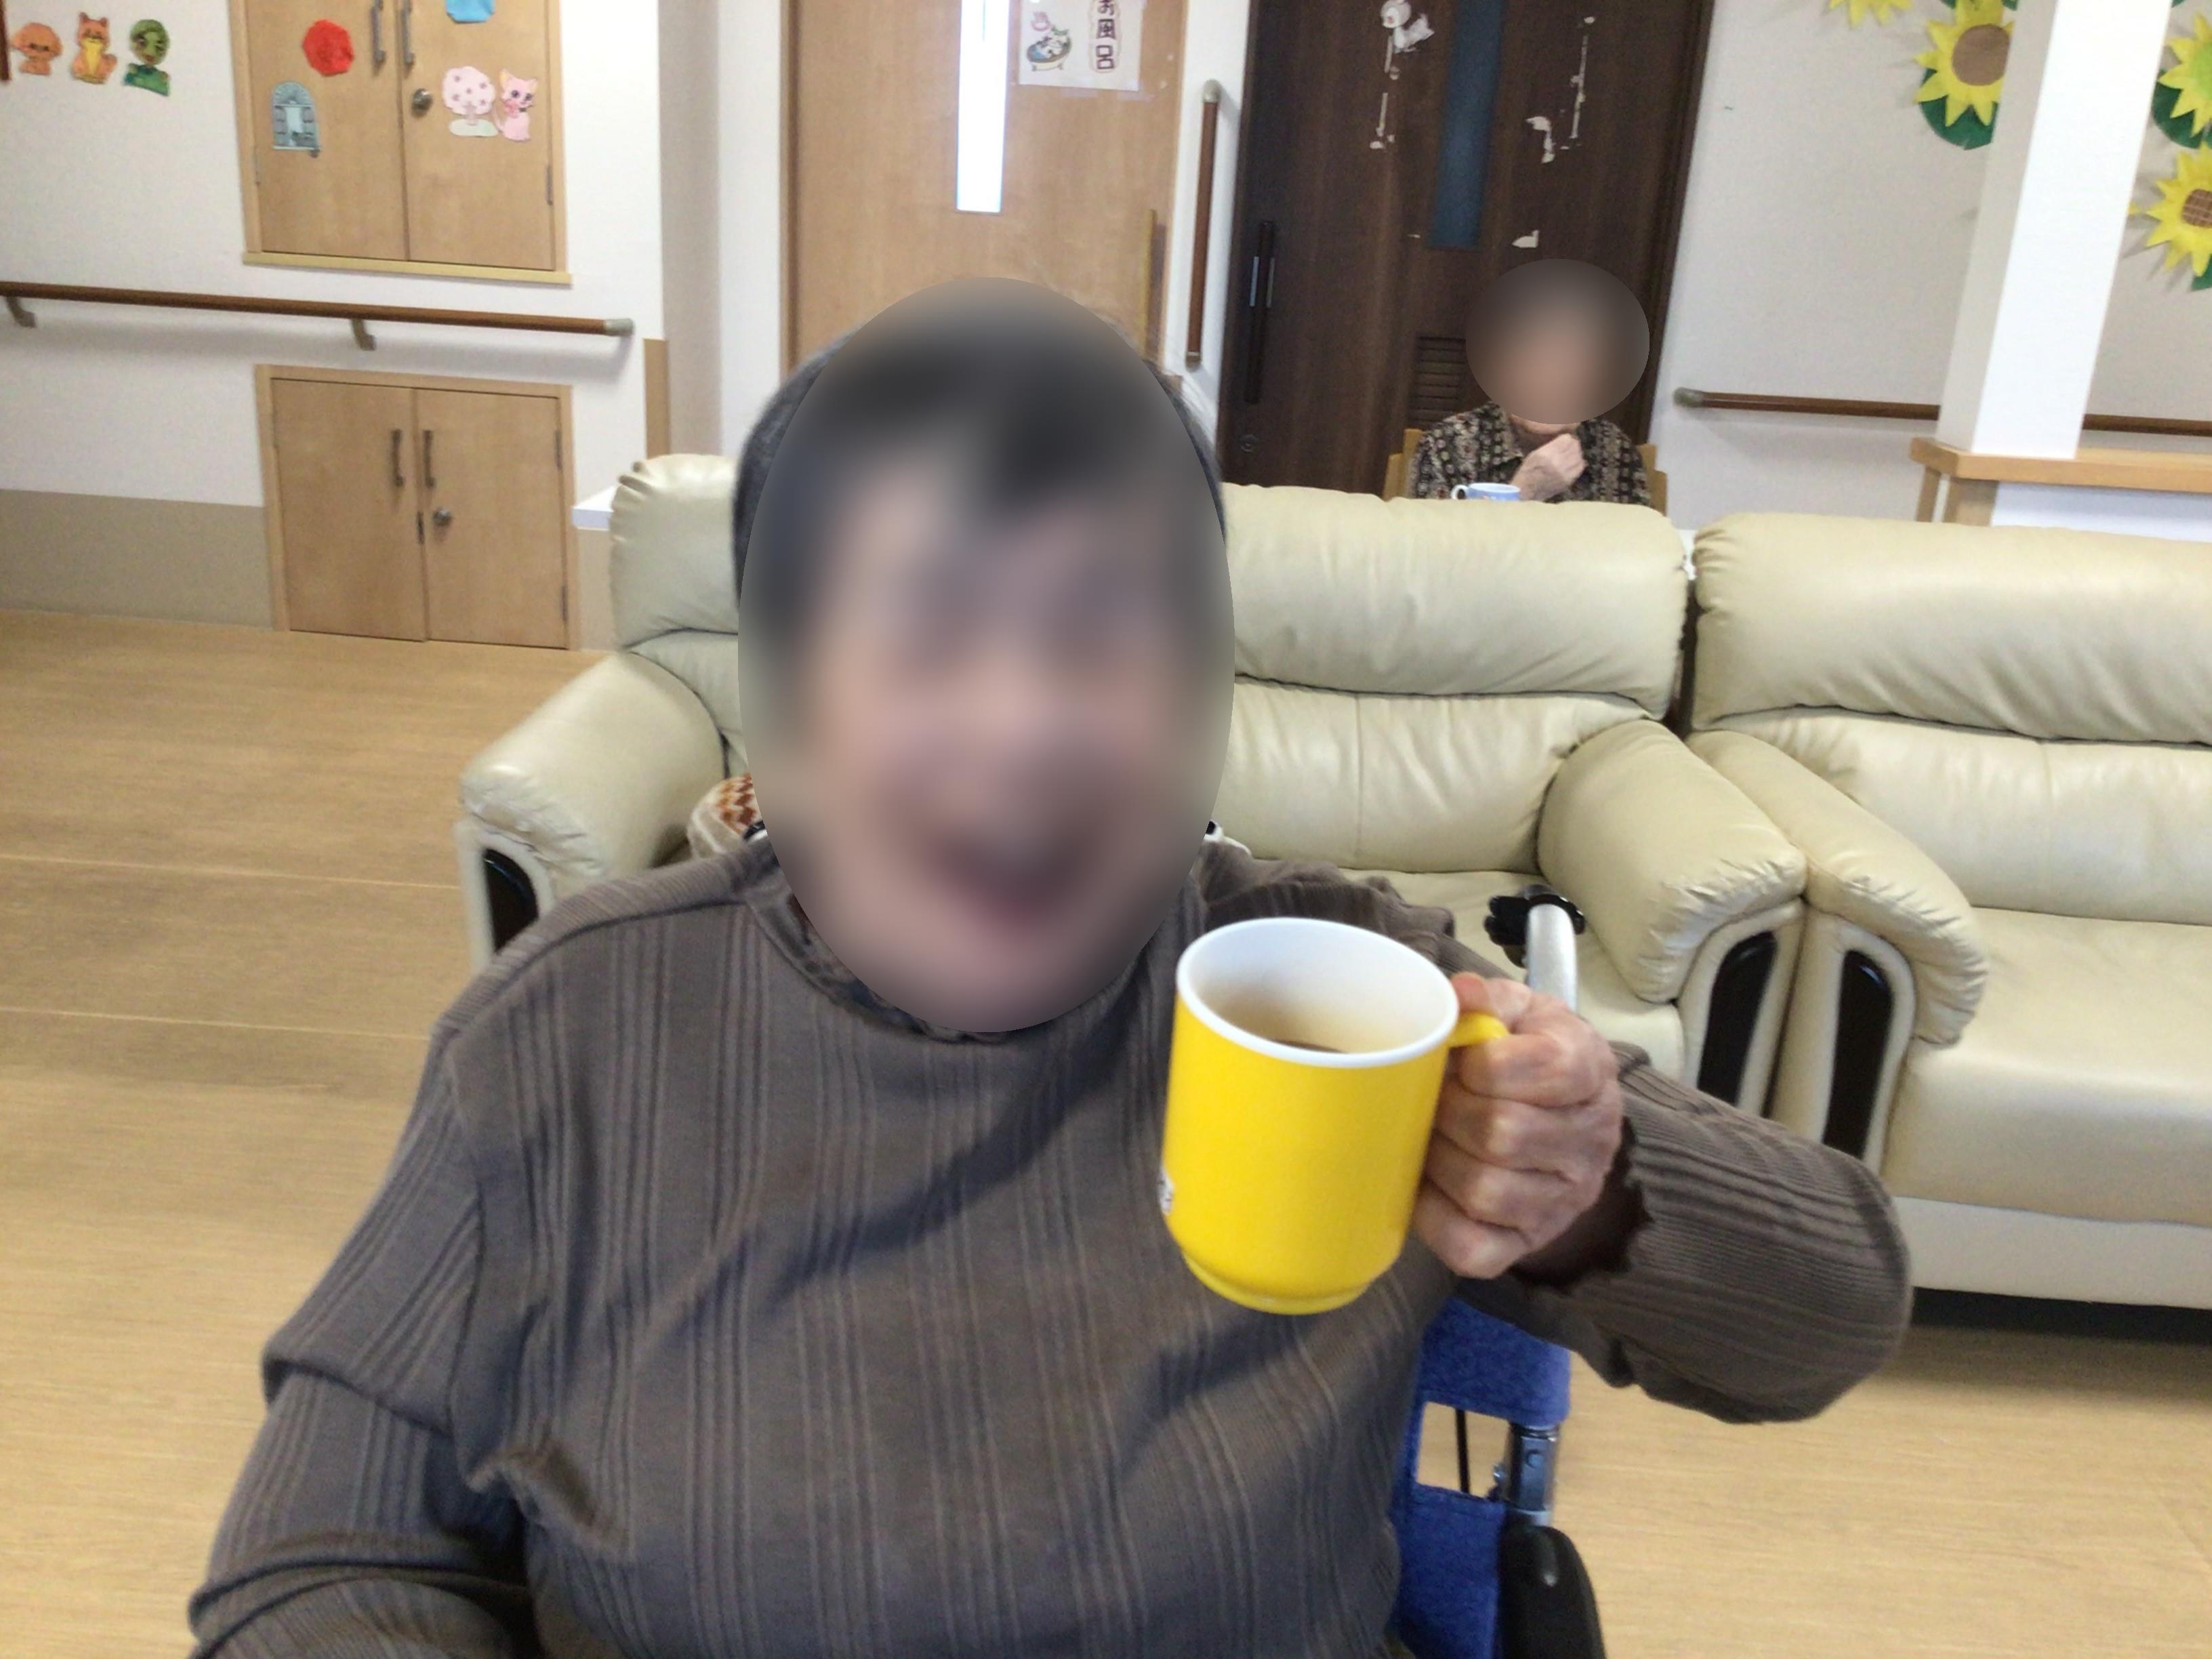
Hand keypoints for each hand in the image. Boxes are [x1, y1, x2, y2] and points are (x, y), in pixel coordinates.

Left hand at [1413, 975, 1626, 1280]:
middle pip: (1504, 1133)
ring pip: (1485, 1192)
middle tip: (1435, 1098)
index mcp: (1590, 1072)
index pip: (1545, 1069)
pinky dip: (1435, 1216)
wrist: (1557, 1119)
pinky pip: (1472, 1248)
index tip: (1462, 1059)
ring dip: (1439, 1159)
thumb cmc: (1527, 1055)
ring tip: (1431, 1135)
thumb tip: (1460, 993)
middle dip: (1450, 1111)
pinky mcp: (1528, 1243)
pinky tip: (1430, 1183)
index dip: (1482, 1063)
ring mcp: (1563, 1200)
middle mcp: (1590, 1141)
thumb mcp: (1518, 1014)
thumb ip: (1489, 1000)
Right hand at [1509, 433, 1584, 501]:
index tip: (1565, 439)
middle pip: (1575, 447)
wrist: (1526, 492)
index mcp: (1546, 455)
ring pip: (1579, 456)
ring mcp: (1564, 473)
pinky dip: (1578, 463)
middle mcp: (1557, 463)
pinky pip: (1580, 467)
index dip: (1567, 438)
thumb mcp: (1534, 454)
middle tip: (1569, 446)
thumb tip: (1565, 440)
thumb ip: (1550, 446)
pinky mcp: (1568, 481)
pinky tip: (1573, 463)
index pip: (1566, 440)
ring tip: (1571, 454)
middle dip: (1573, 444)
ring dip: (1576, 453)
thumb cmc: (1528, 471)